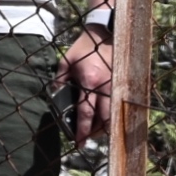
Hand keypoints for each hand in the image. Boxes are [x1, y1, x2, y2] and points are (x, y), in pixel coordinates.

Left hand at [60, 27, 113, 143]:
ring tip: (95, 132)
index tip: (78, 142)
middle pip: (104, 119)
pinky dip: (112, 115)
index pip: (86, 113)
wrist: (104, 33)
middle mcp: (104, 87)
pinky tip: (106, 119)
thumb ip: (59, 80)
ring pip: (114, 114)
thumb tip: (55, 96)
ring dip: (105, 126)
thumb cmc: (83, 47)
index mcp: (89, 82)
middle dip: (95, 133)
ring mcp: (115, 86)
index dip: (82, 130)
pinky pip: (117, 105)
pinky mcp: (121, 83)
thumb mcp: (66, 61)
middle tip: (86, 140)